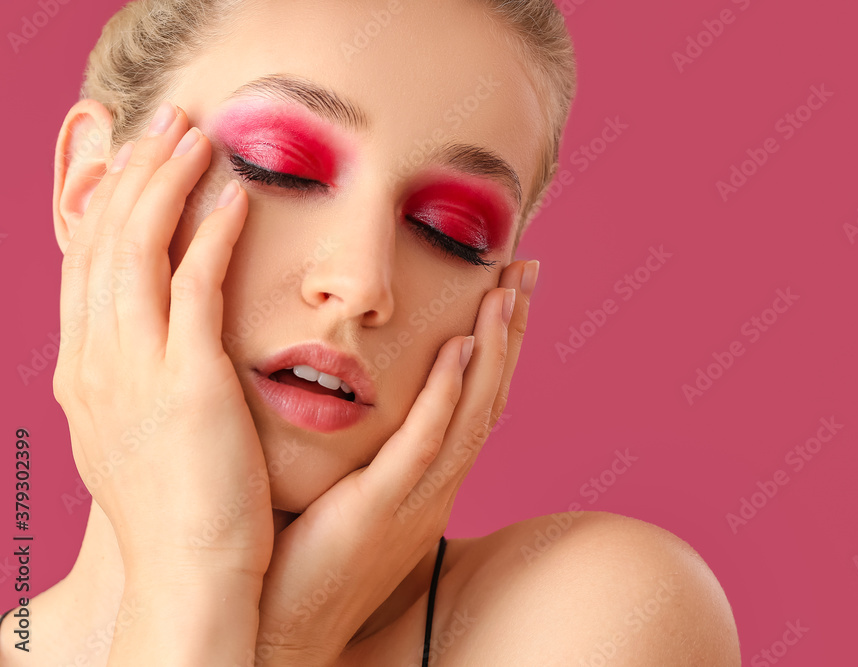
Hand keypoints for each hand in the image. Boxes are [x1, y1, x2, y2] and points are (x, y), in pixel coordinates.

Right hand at [54, 101, 273, 579]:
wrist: (190, 574)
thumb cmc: (179, 509)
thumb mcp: (137, 435)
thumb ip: (139, 382)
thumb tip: (158, 347)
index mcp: (83, 372)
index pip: (88, 264)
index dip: (112, 204)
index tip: (141, 161)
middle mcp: (94, 360)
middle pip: (104, 241)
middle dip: (134, 173)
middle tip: (168, 123)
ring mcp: (132, 367)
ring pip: (138, 248)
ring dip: (167, 183)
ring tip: (197, 136)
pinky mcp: (185, 379)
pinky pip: (193, 285)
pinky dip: (210, 234)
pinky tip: (234, 199)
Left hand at [251, 260, 537, 664]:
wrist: (284, 631)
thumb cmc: (304, 557)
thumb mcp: (346, 489)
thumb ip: (364, 443)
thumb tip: (348, 387)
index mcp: (430, 478)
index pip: (475, 398)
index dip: (498, 342)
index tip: (504, 286)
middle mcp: (438, 485)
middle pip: (489, 395)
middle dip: (511, 330)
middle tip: (526, 268)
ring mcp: (417, 498)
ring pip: (470, 413)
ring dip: (493, 349)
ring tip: (504, 291)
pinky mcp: (381, 509)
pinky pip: (423, 444)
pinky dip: (446, 396)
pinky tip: (459, 351)